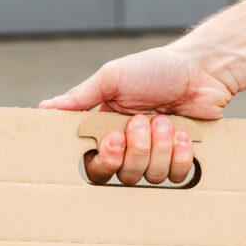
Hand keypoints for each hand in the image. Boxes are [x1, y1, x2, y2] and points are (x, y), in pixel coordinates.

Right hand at [39, 43, 231, 183]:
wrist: (202, 69)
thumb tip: (44, 108)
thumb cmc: (156, 68)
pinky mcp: (181, 160)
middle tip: (145, 120)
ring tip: (167, 118)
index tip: (115, 138)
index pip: (93, 165)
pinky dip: (181, 154)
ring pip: (151, 176)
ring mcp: (156, 157)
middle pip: (123, 176)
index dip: (104, 160)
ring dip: (161, 146)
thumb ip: (79, 98)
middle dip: (137, 149)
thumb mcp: (112, 77)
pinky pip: (177, 176)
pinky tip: (185, 133)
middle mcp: (130, 149)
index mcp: (107, 131)